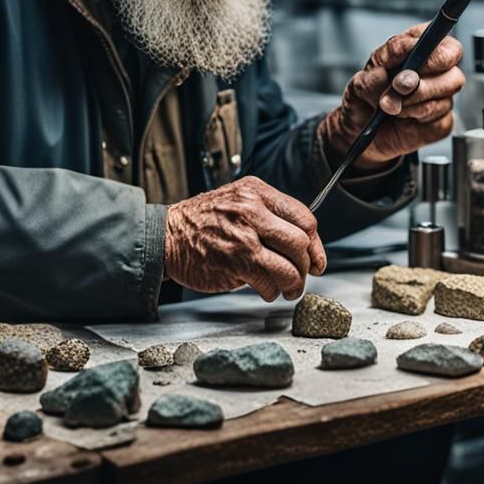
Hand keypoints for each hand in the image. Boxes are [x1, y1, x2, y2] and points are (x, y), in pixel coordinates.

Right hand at [163, 176, 326, 301]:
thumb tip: (304, 241)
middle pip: (301, 244)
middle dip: (306, 265)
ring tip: (287, 287)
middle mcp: (252, 212)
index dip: (315, 243)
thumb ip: (269, 213)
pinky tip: (264, 289)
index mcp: (256, 192)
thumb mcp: (238, 199)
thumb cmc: (203, 220)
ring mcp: (244, 239)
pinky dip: (272, 292)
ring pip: (290, 268)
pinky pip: (270, 284)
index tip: (315, 258)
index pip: (304, 218)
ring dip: (294, 284)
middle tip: (301, 274)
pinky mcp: (235, 264)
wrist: (167, 235)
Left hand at [319, 23, 463, 173]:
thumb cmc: (365, 97)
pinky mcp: (442, 121)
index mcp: (417, 48)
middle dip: (421, 82)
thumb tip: (383, 75)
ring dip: (412, 102)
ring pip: (445, 97)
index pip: (440, 38)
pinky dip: (416, 118)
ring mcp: (442, 96)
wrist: (361, 129)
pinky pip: (439, 120)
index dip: (431, 49)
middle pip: (452, 69)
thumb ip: (372, 78)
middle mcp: (435, 70)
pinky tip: (403, 117)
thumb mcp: (360, 82)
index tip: (411, 62)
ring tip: (390, 105)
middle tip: (397, 87)